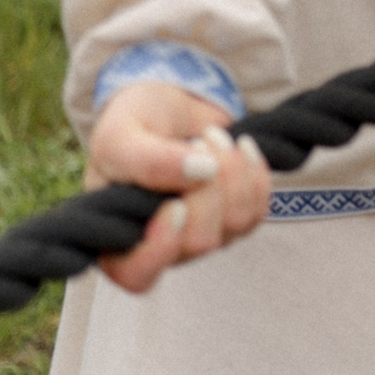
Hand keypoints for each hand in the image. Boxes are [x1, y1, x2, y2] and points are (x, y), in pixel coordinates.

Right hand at [83, 82, 271, 292]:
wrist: (168, 100)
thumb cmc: (132, 123)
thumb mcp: (120, 136)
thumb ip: (146, 160)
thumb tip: (202, 172)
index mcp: (116, 237)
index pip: (137, 275)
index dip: (161, 247)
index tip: (176, 205)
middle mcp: (161, 245)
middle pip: (199, 243)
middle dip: (206, 190)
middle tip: (196, 143)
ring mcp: (201, 233)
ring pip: (235, 225)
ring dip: (231, 173)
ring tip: (211, 137)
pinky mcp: (234, 215)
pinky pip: (258, 209)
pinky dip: (254, 172)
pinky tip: (241, 145)